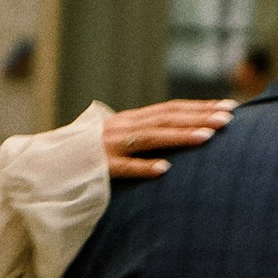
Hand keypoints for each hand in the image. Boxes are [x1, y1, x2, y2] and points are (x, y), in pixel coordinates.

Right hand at [103, 99, 232, 181]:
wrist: (46, 164)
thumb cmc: (91, 154)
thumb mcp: (122, 139)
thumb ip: (149, 134)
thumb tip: (186, 132)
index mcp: (131, 120)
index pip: (171, 109)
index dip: (200, 107)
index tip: (231, 107)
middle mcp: (123, 127)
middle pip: (166, 119)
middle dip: (199, 117)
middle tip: (229, 119)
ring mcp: (110, 146)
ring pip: (149, 138)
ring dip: (179, 136)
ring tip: (208, 137)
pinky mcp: (98, 168)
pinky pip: (122, 168)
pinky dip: (142, 167)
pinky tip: (164, 170)